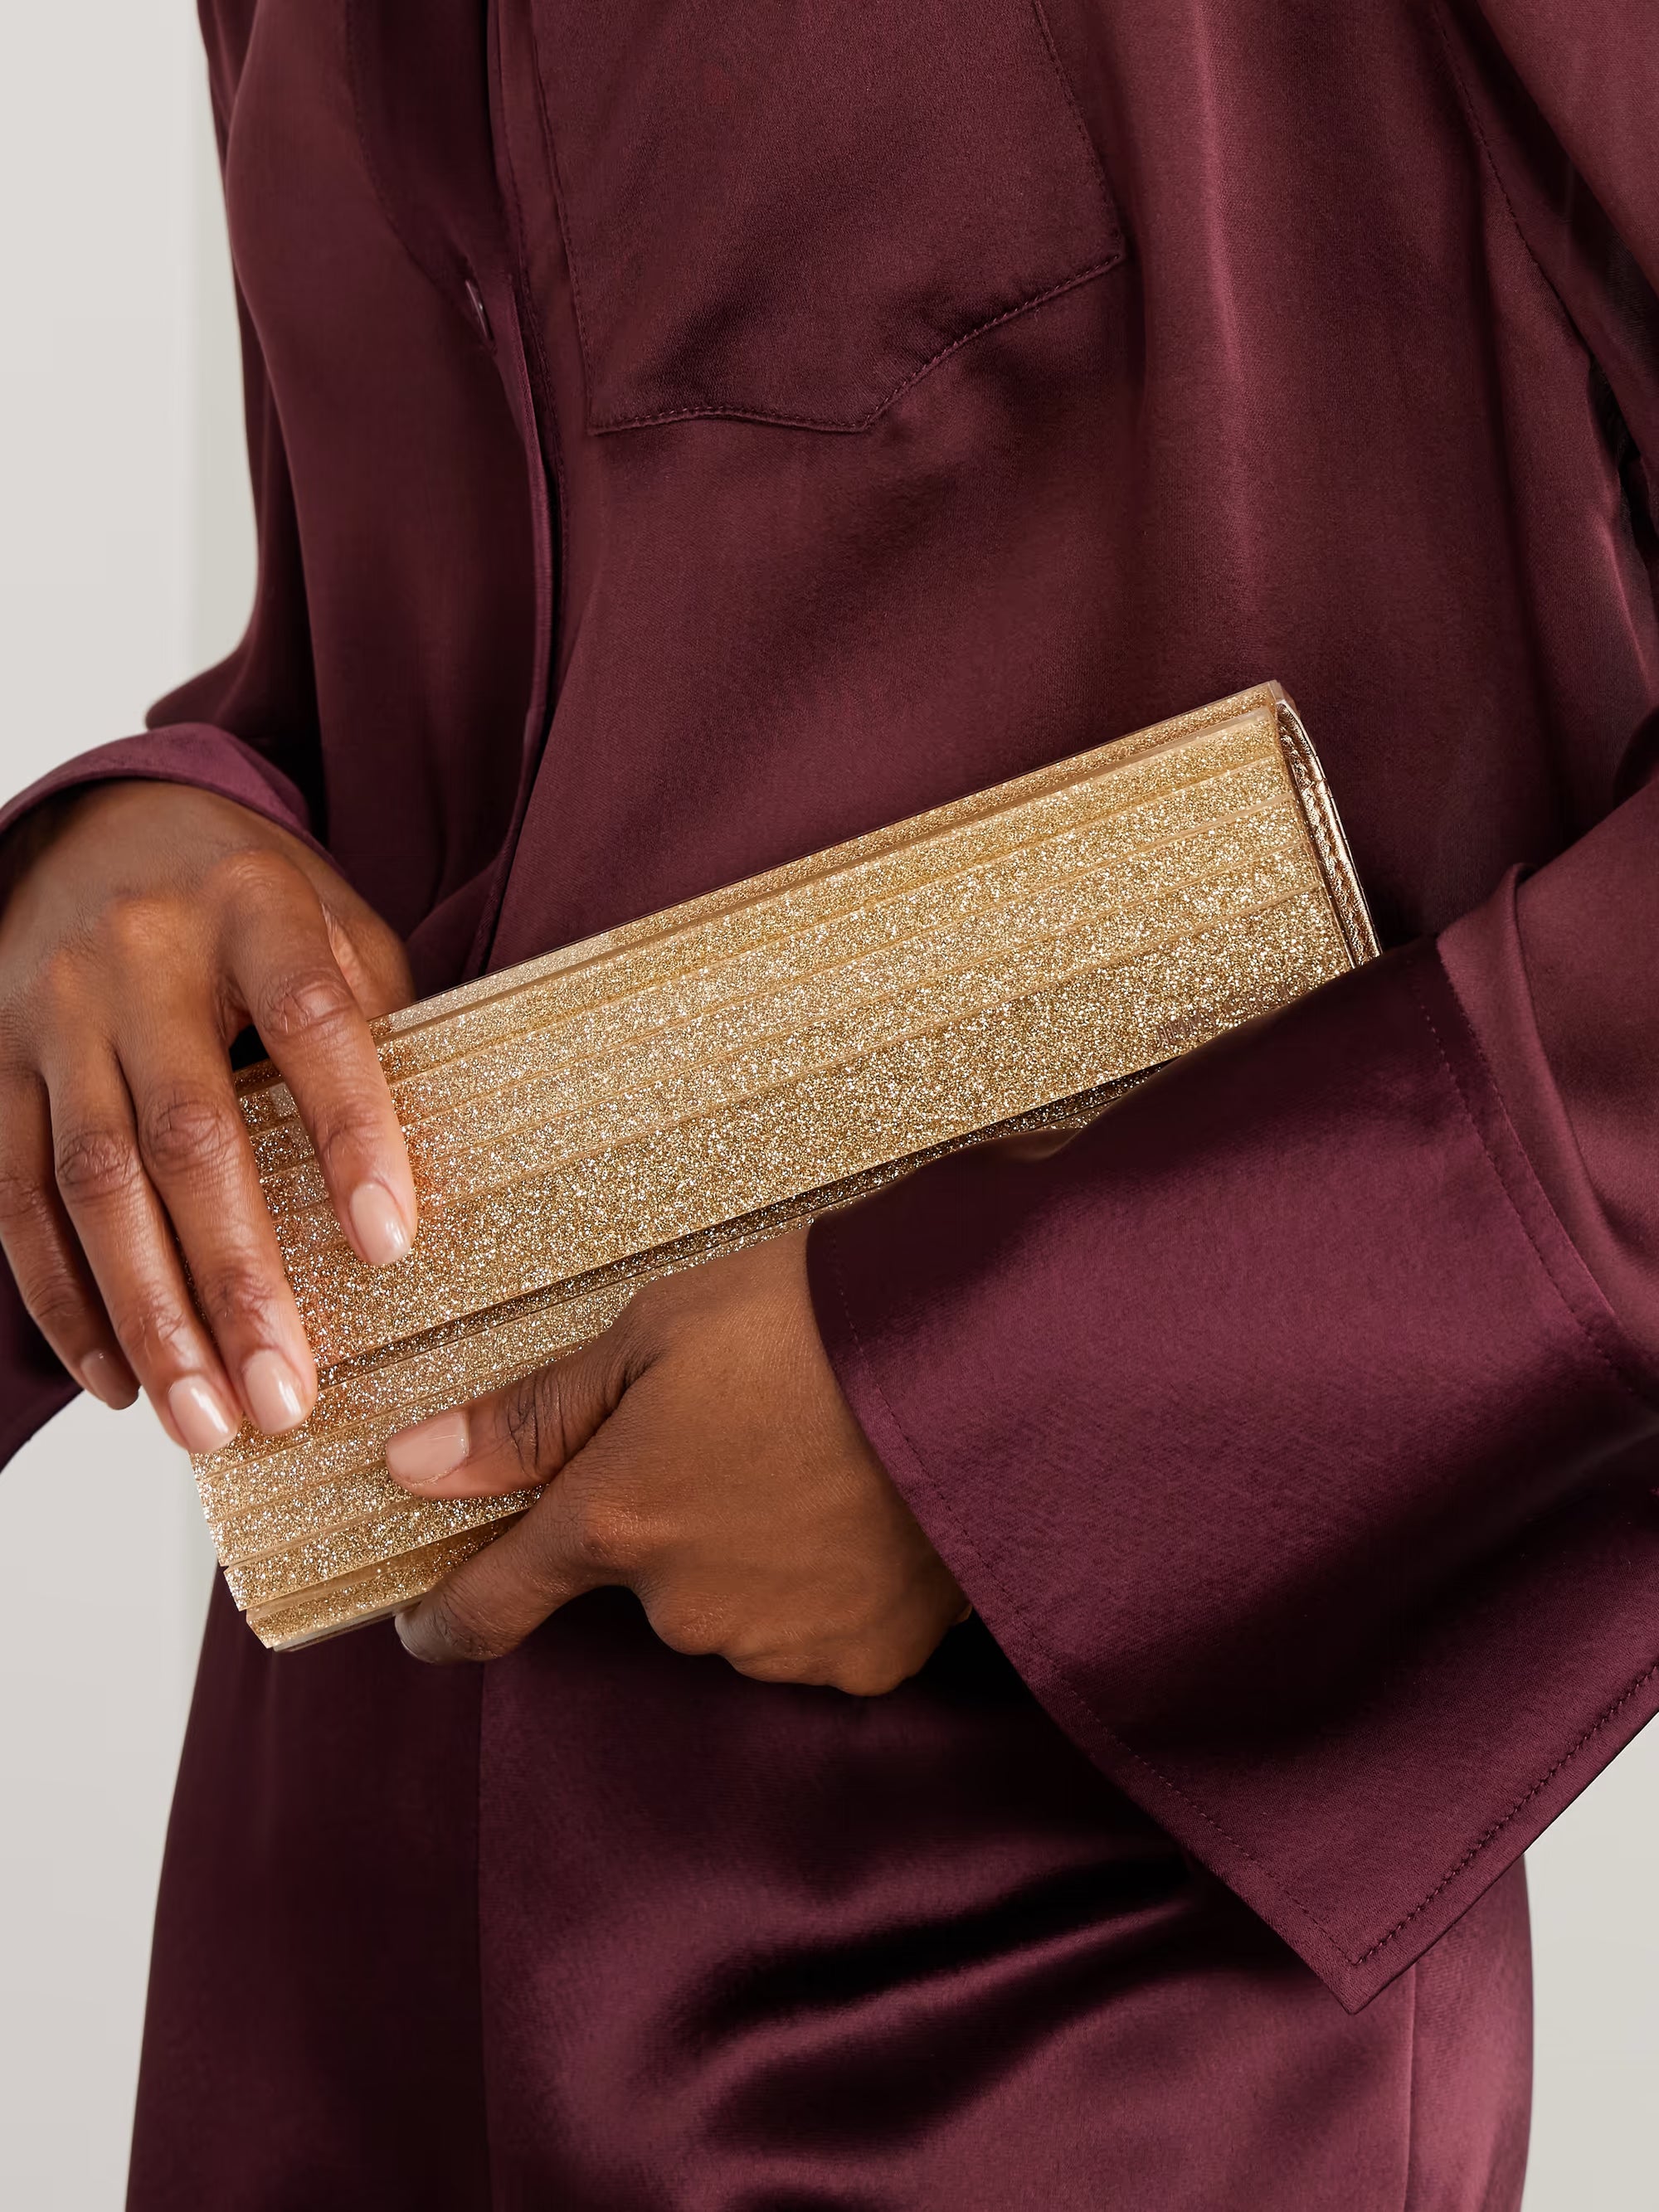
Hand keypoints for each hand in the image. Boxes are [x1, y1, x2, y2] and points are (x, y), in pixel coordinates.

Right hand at [0, 781, 416, 1448]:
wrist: (101, 827)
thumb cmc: (248, 900)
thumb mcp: (334, 920)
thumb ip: (375, 1023)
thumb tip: (415, 1173)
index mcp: (252, 907)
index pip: (312, 1021)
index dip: (352, 1133)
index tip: (390, 1247)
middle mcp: (136, 957)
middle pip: (185, 1133)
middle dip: (235, 1280)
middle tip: (284, 1398)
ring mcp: (47, 1013)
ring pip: (89, 1184)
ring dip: (148, 1318)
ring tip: (205, 1422)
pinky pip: (13, 1198)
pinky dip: (63, 1300)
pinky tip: (118, 1380)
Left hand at [387, 1228, 968, 1694]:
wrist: (987, 1356)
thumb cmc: (815, 1319)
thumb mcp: (658, 1330)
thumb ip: (534, 1415)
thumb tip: (413, 1469)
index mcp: (619, 1522)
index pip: (495, 1605)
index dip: (448, 1620)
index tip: (427, 1623)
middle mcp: (687, 1610)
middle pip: (638, 1584)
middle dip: (663, 1523)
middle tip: (734, 1431)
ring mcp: (782, 1644)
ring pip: (729, 1611)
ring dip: (747, 1555)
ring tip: (815, 1458)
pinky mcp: (869, 1659)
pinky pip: (814, 1633)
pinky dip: (824, 1583)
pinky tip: (865, 1508)